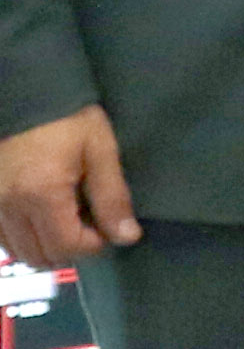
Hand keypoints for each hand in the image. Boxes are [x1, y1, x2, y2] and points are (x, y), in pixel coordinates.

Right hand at [0, 105, 137, 266]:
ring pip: (17, 250)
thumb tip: (127, 237)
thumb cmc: (68, 118)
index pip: (66, 246)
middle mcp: (7, 205)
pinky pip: (0, 237)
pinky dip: (22, 238)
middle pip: (39, 255)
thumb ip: (112, 197)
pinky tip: (40, 219)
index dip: (93, 245)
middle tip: (87, 226)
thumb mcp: (100, 150)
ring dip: (45, 247)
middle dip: (70, 249)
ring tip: (65, 222)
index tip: (105, 227)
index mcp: (40, 194)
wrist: (26, 92)